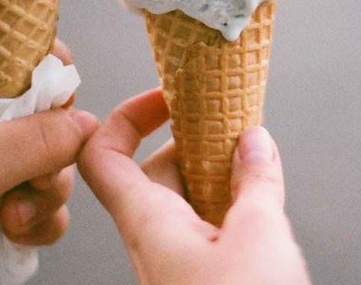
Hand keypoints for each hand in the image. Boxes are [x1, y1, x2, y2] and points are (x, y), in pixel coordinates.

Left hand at [0, 41, 97, 284]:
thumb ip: (32, 141)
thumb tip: (87, 126)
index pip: (24, 57)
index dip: (49, 82)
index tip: (53, 115)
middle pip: (52, 117)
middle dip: (51, 156)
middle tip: (30, 181)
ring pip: (56, 164)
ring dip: (46, 196)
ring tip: (11, 218)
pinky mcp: (1, 204)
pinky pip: (49, 203)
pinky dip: (42, 222)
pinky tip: (13, 235)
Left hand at [79, 90, 310, 284]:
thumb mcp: (259, 235)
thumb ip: (256, 180)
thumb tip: (255, 140)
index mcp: (148, 222)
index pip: (101, 154)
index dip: (125, 115)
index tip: (166, 94)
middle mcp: (153, 239)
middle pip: (152, 170)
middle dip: (189, 139)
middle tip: (226, 118)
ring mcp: (175, 261)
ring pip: (182, 200)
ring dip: (212, 171)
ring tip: (251, 154)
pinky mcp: (198, 278)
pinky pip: (202, 227)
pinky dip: (225, 202)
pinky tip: (257, 196)